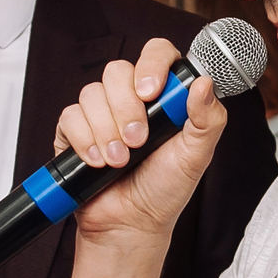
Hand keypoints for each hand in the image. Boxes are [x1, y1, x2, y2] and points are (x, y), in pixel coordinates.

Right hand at [53, 39, 226, 244]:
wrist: (130, 223)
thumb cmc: (164, 189)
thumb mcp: (196, 156)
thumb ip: (207, 120)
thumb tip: (205, 83)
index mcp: (164, 96)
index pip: (157, 54)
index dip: (151, 64)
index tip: (150, 92)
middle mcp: (131, 99)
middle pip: (117, 70)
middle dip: (126, 109)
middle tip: (137, 141)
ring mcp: (101, 113)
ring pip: (92, 93)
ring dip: (106, 131)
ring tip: (119, 161)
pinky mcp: (75, 130)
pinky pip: (70, 116)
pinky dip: (84, 139)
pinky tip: (97, 161)